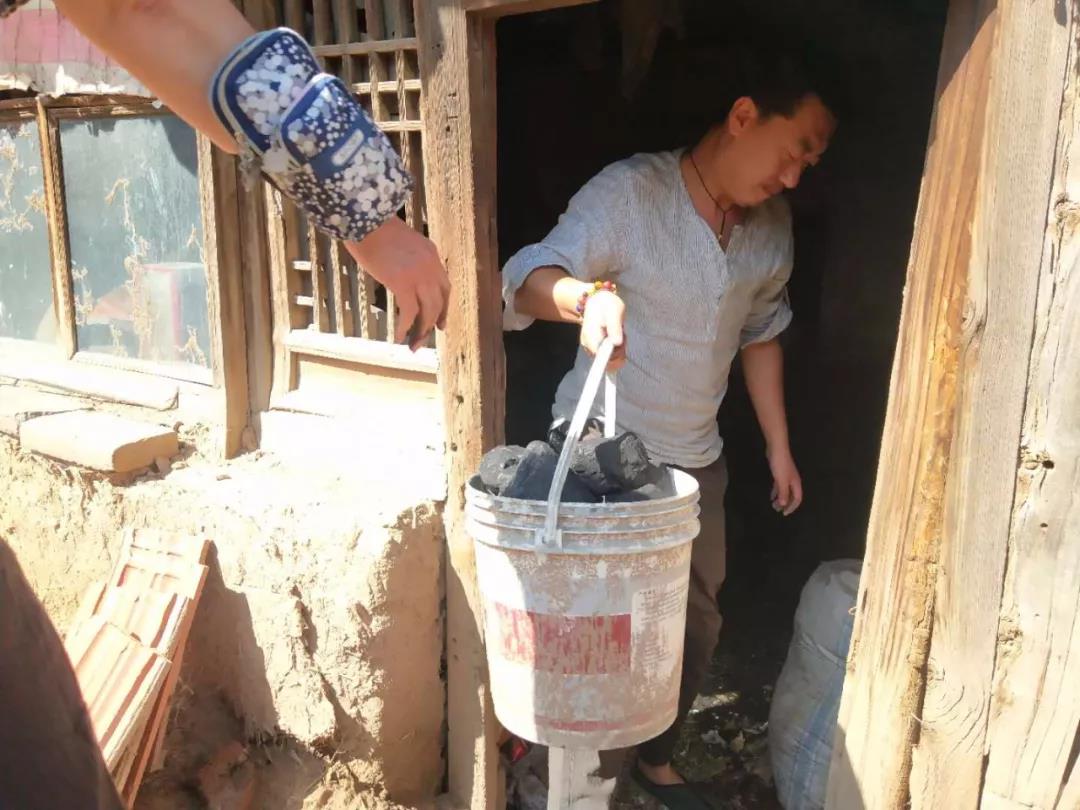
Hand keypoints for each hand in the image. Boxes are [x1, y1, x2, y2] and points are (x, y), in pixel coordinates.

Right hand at [346, 217, 450, 350]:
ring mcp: (419, 276)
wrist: (365, 221)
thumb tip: (400, 279)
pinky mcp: (403, 283)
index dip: (444, 307)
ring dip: (421, 331)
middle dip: (434, 323)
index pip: (444, 286)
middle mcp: (431, 266)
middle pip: (439, 302)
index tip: (440, 323)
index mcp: (432, 254)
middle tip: (426, 338)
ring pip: (428, 311)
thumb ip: (408, 261)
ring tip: (413, 346)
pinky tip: (397, 338)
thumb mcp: (402, 244)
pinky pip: (409, 313)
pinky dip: (404, 328)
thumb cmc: (374, 230)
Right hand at [580, 289, 626, 370]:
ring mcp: (593, 348)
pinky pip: (610, 355)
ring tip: (619, 332)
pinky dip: (617, 348)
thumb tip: (617, 343)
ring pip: (611, 360)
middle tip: (622, 335)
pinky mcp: (597, 349)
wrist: (597, 301)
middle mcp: (590, 346)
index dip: (613, 358)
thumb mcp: (613, 311)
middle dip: (619, 352)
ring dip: (619, 349)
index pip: (601, 358)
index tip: (620, 347)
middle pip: (607, 362)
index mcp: (591, 338)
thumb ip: (614, 327)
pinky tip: (617, 336)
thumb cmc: (606, 304)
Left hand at [768, 446, 802, 515]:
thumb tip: (783, 504)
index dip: (792, 507)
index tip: (784, 513)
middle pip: (791, 496)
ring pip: (785, 491)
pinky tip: (771, 496)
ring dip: (780, 498)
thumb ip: (783, 493)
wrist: (776, 449)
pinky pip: (779, 486)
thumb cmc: (780, 465)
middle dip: (785, 504)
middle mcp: (793, 481)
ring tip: (773, 505)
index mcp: (796, 483)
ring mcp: (786, 477)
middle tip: (776, 510)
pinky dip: (776, 491)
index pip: (797, 499)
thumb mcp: (781, 480)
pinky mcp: (780, 473)